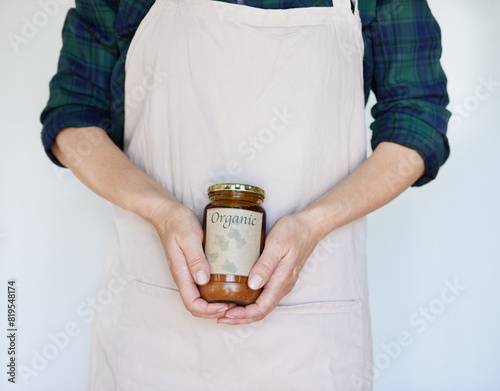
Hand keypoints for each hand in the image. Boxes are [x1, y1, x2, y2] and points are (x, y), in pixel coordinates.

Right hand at [151, 201, 232, 317]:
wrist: (167, 213)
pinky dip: (214, 292)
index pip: (193, 304)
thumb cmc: (177, 223)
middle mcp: (184, 277)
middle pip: (197, 306)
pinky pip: (202, 286)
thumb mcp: (189, 237)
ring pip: (200, 298)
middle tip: (235, 305)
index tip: (227, 305)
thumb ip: (195, 258)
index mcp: (181, 274)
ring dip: (215, 303)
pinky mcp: (192, 267)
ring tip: (234, 299)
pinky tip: (228, 285)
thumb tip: (203, 280)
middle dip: (215, 311)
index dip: (210, 311)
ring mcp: (188, 273)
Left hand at [218, 212, 320, 324]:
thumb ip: (265, 265)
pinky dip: (250, 301)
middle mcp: (282, 286)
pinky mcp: (279, 276)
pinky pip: (264, 295)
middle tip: (220, 318)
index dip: (243, 315)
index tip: (226, 314)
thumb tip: (252, 285)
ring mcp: (281, 282)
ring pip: (262, 304)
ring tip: (225, 309)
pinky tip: (238, 295)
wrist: (309, 226)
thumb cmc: (293, 232)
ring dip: (244, 311)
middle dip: (240, 318)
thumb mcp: (276, 245)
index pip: (261, 308)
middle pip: (261, 311)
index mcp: (281, 281)